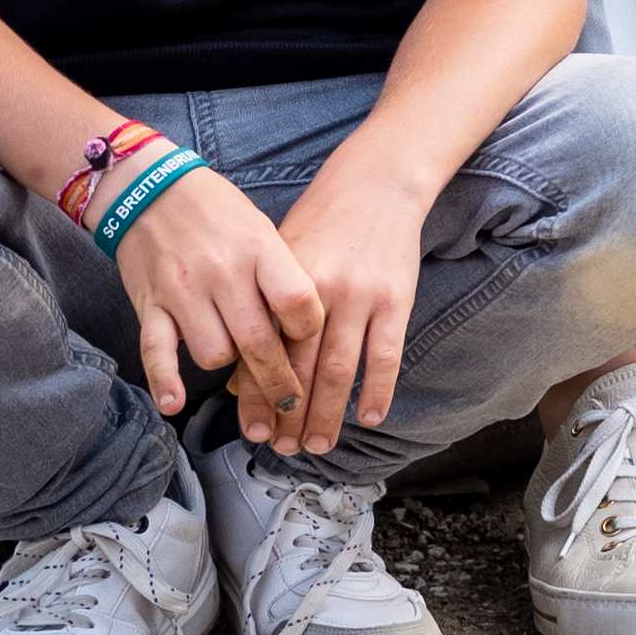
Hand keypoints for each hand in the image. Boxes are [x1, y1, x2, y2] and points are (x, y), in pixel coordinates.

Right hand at [108, 165, 320, 425]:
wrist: (150, 188)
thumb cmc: (218, 213)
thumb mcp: (261, 230)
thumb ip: (281, 275)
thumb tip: (311, 328)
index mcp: (260, 250)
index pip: (298, 303)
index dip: (310, 332)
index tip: (313, 343)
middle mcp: (223, 272)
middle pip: (259, 342)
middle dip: (279, 381)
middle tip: (291, 402)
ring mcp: (183, 290)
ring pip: (214, 354)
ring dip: (228, 366)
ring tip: (235, 360)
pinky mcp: (150, 304)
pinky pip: (156, 351)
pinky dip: (164, 380)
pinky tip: (173, 404)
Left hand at [242, 158, 434, 455]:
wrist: (375, 185)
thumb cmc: (320, 225)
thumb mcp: (279, 263)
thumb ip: (262, 316)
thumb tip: (239, 378)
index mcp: (283, 286)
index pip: (265, 354)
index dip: (258, 398)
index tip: (253, 432)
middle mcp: (318, 294)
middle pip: (300, 370)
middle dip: (290, 416)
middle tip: (283, 449)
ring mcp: (360, 297)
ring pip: (340, 370)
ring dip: (328, 414)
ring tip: (319, 444)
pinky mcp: (396, 299)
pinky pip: (386, 354)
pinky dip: (378, 390)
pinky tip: (370, 417)